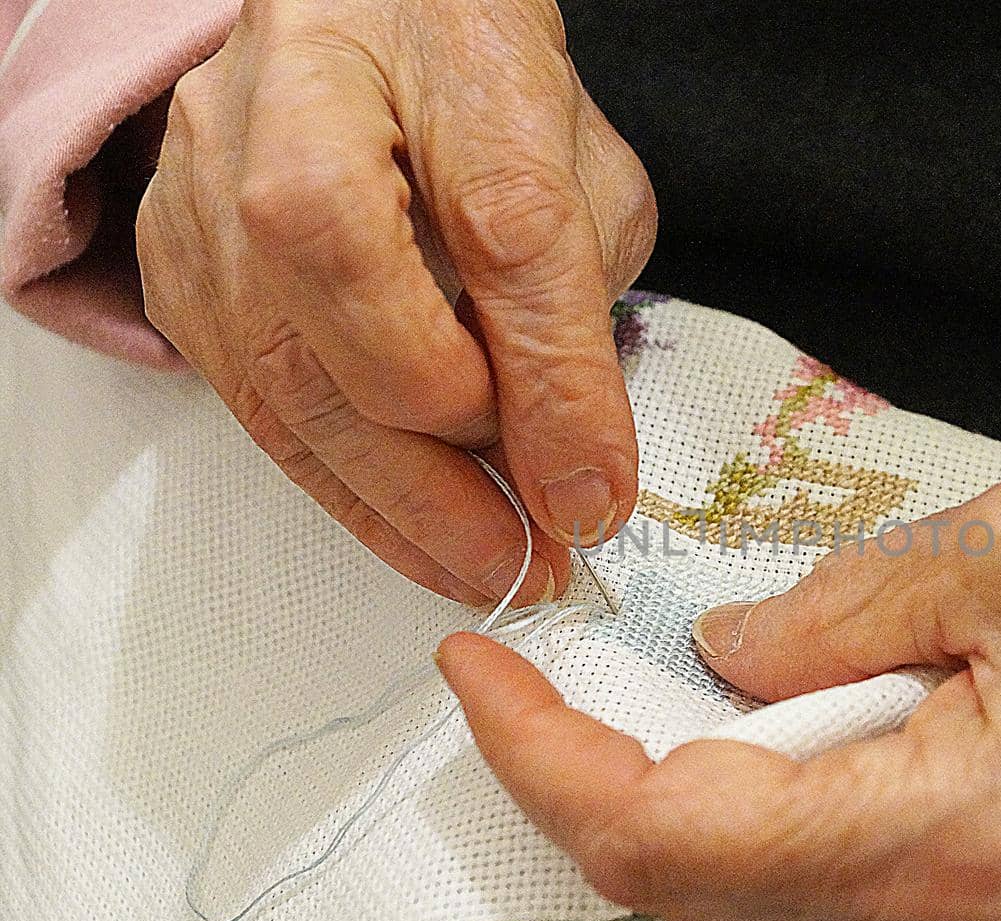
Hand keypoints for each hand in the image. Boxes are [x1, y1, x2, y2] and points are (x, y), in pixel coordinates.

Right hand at [136, 0, 654, 605]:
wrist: (344, 13)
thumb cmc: (453, 64)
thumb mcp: (561, 156)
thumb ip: (572, 304)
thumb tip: (581, 473)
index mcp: (384, 76)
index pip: (502, 239)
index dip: (559, 384)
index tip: (601, 491)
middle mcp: (262, 141)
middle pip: (364, 351)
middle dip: (464, 488)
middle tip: (542, 561)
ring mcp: (201, 216)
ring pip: (297, 404)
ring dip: (406, 514)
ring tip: (492, 569)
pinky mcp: (183, 279)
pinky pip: (263, 413)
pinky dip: (349, 488)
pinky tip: (419, 530)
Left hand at [436, 474, 1000, 920]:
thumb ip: (836, 608)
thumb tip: (724, 653)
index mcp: (931, 845)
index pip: (653, 827)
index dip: (536, 750)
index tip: (482, 672)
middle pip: (677, 883)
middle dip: (600, 770)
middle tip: (585, 669)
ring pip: (739, 917)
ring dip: (688, 807)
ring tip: (720, 702)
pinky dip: (765, 842)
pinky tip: (803, 760)